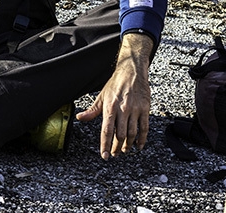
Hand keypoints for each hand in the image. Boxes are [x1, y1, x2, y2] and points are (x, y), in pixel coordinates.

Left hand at [76, 32, 153, 159]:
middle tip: (115, 153)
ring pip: (132, 133)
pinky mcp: (145, 109)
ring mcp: (135, 109)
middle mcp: (122, 109)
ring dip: (128, 145)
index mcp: (110, 107)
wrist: (131, 70)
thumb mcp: (101, 96)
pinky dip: (142, 139)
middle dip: (116, 147)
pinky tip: (139, 145)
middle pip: (120, 135)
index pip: (106, 130)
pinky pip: (144, 127)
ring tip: (124, 150)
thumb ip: (92, 110)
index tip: (105, 155)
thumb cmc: (115, 83)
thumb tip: (80, 117)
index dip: (105, 145)